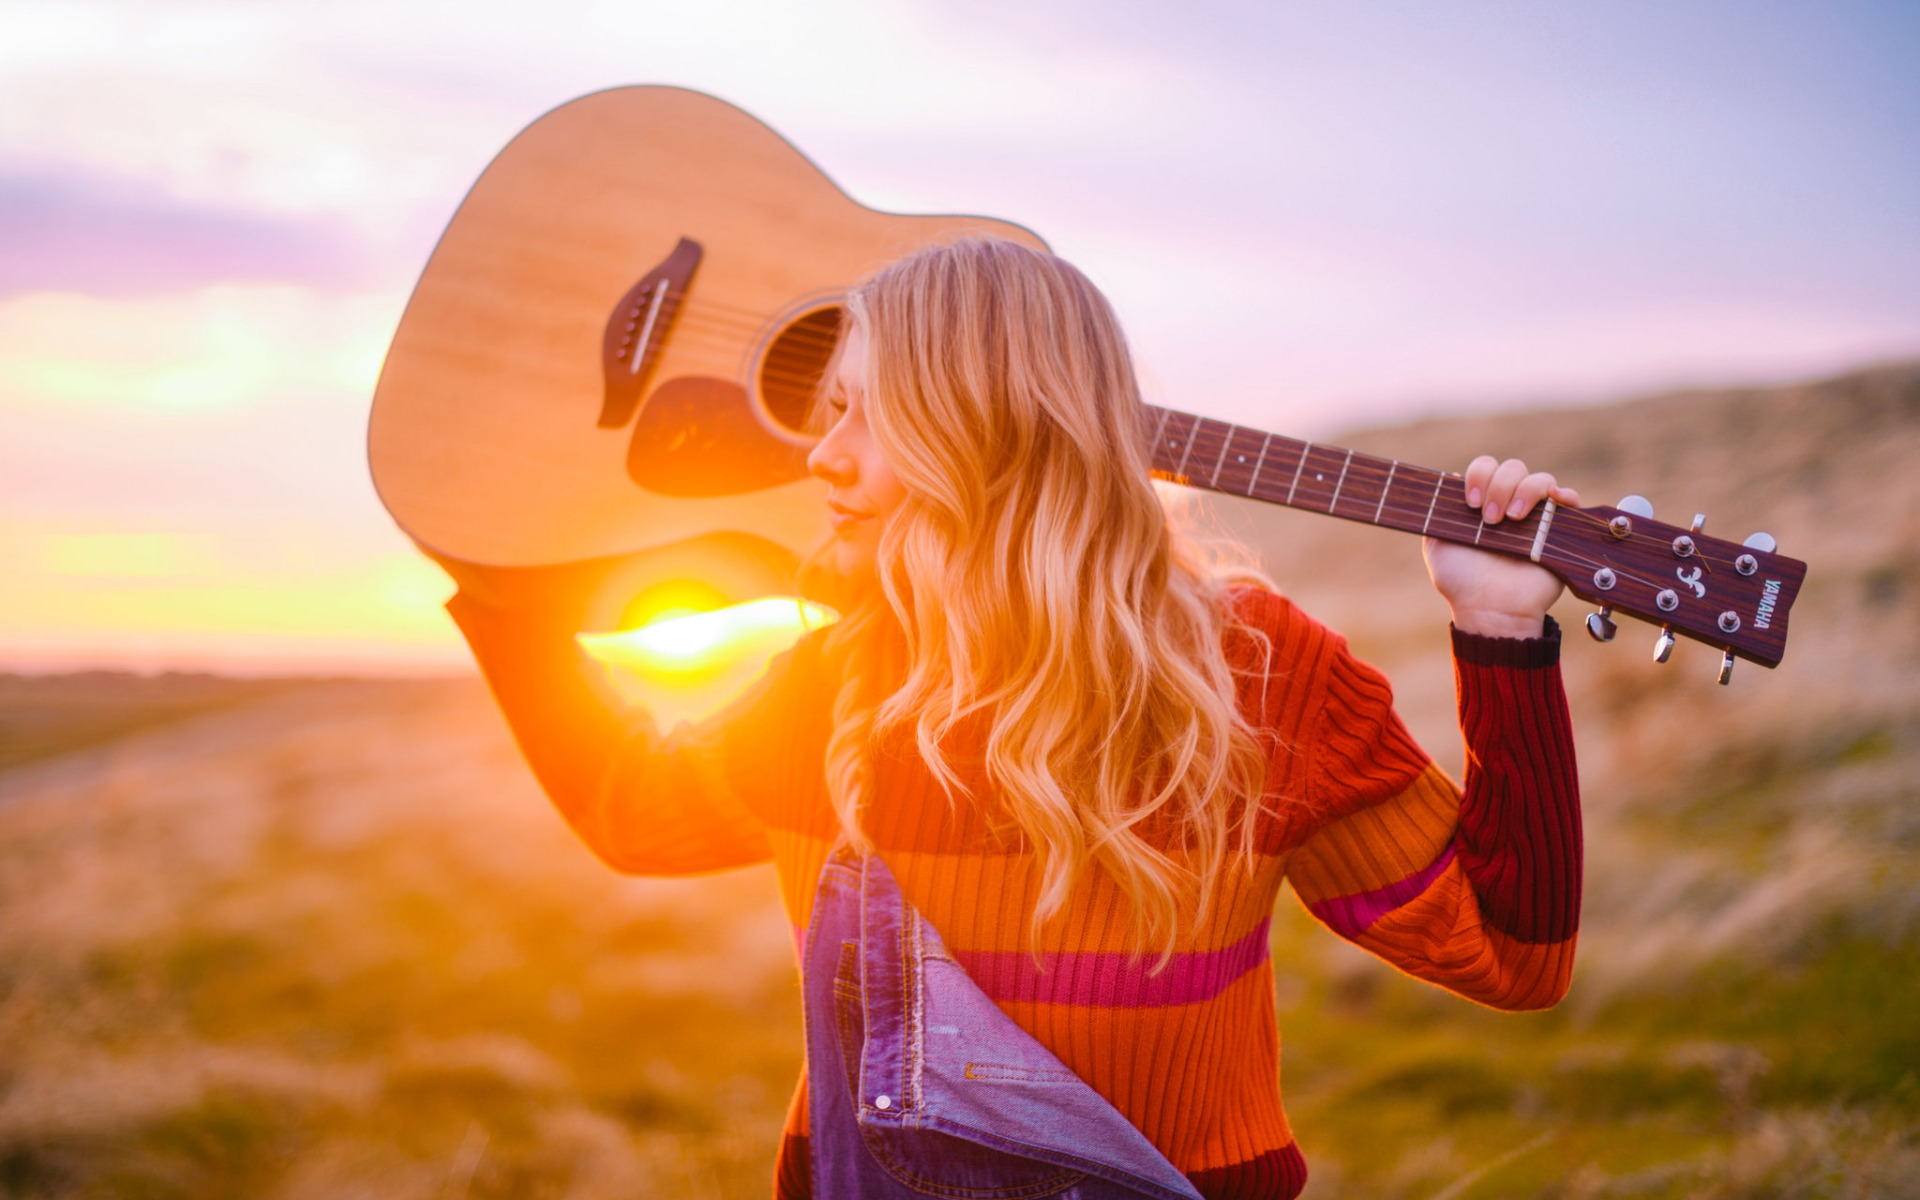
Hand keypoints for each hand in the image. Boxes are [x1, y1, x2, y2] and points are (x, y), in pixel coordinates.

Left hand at [1422, 456, 1580, 639]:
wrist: (1490, 609)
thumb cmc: (1461, 582)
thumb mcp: (1436, 545)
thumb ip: (1438, 513)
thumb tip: (1449, 479)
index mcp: (1482, 504)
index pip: (1486, 467)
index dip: (1479, 475)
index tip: (1472, 502)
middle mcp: (1509, 504)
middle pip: (1513, 468)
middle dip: (1500, 487)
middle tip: (1490, 519)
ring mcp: (1536, 516)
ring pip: (1540, 479)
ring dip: (1525, 492)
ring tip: (1513, 519)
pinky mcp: (1559, 530)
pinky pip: (1570, 499)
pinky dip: (1564, 493)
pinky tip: (1553, 500)